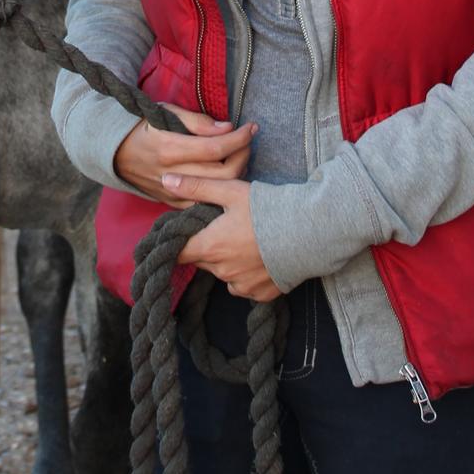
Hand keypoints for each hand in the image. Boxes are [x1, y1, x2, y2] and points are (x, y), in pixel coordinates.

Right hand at [114, 106, 255, 204]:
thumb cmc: (141, 126)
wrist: (113, 152)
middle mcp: (171, 173)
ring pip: (216, 191)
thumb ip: (196, 121)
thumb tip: (226, 128)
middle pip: (222, 173)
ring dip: (236, 173)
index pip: (215, 148)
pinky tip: (226, 176)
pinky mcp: (171, 203)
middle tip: (247, 141)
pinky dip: (219, 190)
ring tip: (239, 155)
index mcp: (169, 147)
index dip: (239, 138)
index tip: (251, 127)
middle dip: (243, 155)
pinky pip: (203, 202)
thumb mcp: (165, 113)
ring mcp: (171, 192)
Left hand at [167, 175, 281, 302]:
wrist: (307, 233)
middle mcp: (222, 271)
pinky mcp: (260, 294)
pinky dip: (246, 273)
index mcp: (210, 247)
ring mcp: (241, 285)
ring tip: (244, 239)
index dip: (177, 241)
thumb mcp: (229, 191)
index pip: (178, 251)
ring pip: (222, 273)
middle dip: (205, 245)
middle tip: (220, 227)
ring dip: (225, 260)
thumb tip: (165, 179)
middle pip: (201, 260)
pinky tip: (258, 256)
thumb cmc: (266, 209)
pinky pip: (243, 285)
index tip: (182, 232)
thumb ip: (196, 187)